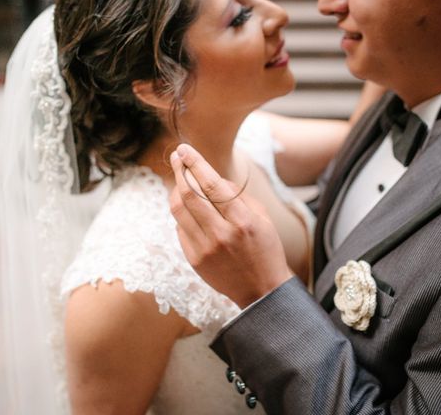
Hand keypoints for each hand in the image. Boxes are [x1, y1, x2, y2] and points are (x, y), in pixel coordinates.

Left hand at [169, 144, 293, 307]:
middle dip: (180, 171)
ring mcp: (205, 249)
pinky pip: (180, 229)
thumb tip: (212, 177)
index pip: (213, 185)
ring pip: (179, 211)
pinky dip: (182, 214)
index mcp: (243, 221)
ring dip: (175, 190)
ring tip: (180, 180)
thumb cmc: (265, 248)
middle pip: (190, 195)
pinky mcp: (194, 260)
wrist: (262, 290)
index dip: (196, 164)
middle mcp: (222, 235)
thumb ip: (238, 195)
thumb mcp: (262, 217)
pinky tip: (188, 209)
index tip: (185, 149)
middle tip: (177, 157)